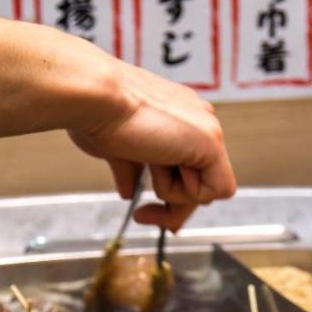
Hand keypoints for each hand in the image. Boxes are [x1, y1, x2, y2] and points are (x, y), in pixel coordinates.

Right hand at [67, 61, 235, 231]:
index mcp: (179, 118)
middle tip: (142, 214)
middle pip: (202, 184)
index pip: (190, 170)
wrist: (96, 97)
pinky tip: (160, 166)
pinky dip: (185, 192)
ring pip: (208, 190)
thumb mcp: (117, 150)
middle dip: (173, 208)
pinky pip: (215, 189)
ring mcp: (207, 129)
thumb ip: (133, 171)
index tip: (143, 209)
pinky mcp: (212, 141)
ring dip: (171, 192)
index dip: (170, 195)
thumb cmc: (98, 114)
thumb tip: (128, 191)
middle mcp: (198, 121)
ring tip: (145, 167)